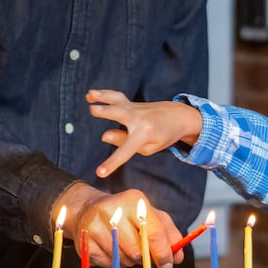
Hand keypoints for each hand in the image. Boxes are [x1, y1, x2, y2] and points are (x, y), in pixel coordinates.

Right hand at [61, 182, 184, 267]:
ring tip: (124, 248)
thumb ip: (169, 235)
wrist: (87, 210)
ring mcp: (95, 226)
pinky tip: (111, 250)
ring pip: (122, 260)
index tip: (167, 264)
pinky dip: (114, 263)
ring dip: (129, 261)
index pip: (154, 233)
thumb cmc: (126, 215)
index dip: (163, 253)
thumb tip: (177, 257)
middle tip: (142, 253)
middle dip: (144, 258)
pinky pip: (107, 264)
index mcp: (134, 201)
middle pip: (137, 251)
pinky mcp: (85, 242)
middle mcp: (113, 210)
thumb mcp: (152, 216)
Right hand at [86, 89, 202, 177]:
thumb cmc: (164, 136)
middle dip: (106, 112)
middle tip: (92, 110)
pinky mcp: (131, 104)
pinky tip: (92, 94)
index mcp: (145, 134)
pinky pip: (117, 98)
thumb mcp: (150, 147)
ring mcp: (135, 108)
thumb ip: (126, 143)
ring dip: (102, 96)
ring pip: (117, 100)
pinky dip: (105, 95)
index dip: (112, 162)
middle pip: (120, 114)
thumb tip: (104, 136)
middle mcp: (139, 118)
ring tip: (89, 94)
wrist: (178, 116)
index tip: (100, 173)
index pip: (125, 151)